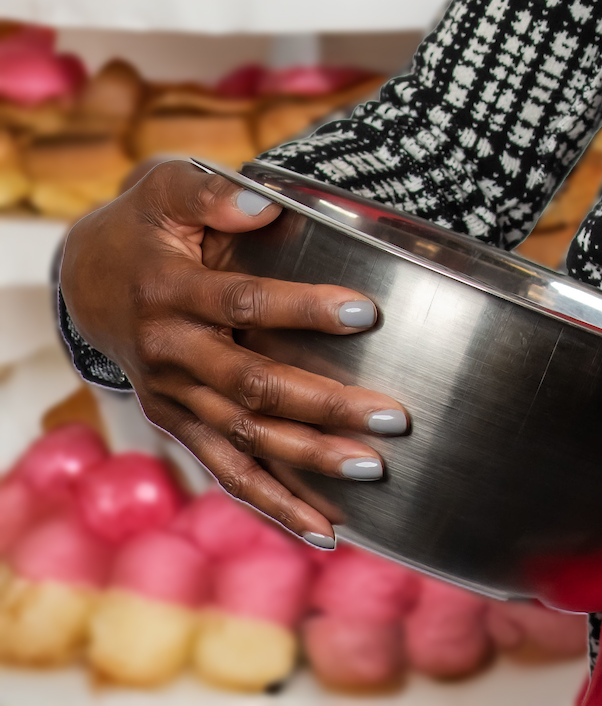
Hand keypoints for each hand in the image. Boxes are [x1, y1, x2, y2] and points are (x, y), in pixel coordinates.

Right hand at [59, 161, 407, 545]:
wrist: (90, 276)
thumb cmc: (148, 224)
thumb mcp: (168, 188)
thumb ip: (212, 193)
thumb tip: (262, 202)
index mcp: (171, 294)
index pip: (244, 304)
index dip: (303, 309)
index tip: (366, 311)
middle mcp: (170, 354)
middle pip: (253, 386)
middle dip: (324, 404)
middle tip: (393, 414)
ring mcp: (174, 398)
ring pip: (244, 440)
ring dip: (308, 461)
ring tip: (373, 470)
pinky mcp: (179, 425)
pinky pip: (226, 473)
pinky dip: (271, 505)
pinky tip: (323, 530)